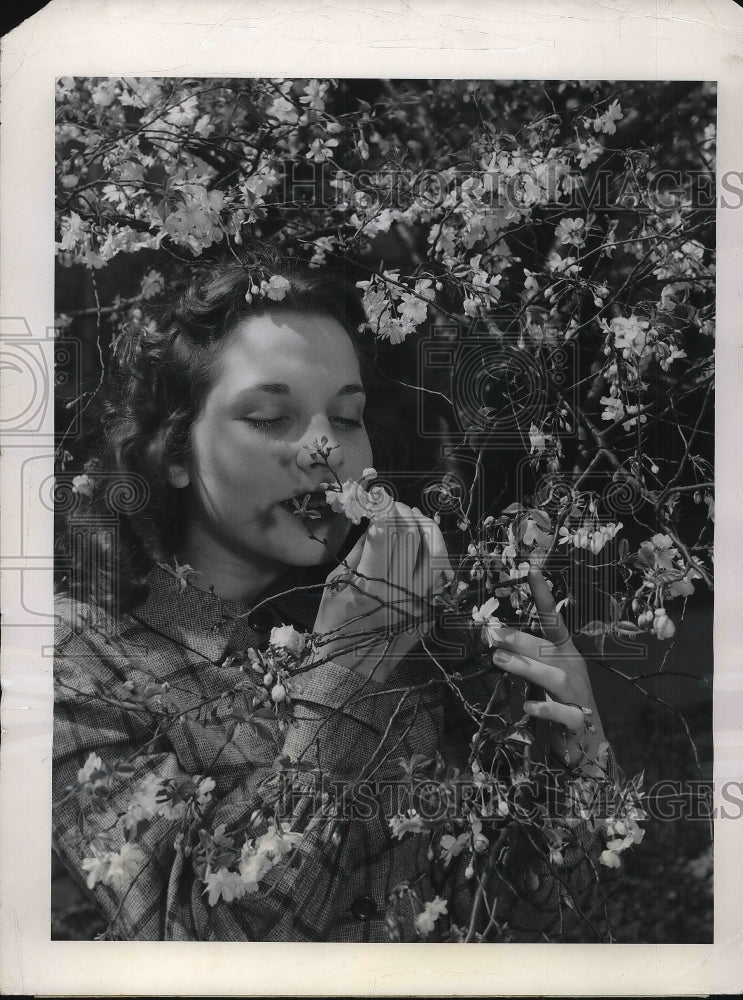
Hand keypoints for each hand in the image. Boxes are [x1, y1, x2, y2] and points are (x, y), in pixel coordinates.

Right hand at [311, 502, 452, 681]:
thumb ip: (361, 550)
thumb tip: (377, 523)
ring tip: (411, 517)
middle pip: (412, 539)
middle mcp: (403, 591)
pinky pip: (438, 575)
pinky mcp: (429, 610)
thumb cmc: (334, 624)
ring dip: (424, 529)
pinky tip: (423, 541)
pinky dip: (433, 553)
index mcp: (373, 583)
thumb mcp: (337, 582)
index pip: (387, 533)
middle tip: (392, 505)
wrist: (349, 668)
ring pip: (434, 554)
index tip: (379, 498)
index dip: (384, 509)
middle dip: (402, 514)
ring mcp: (421, 601)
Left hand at [490, 566, 606, 772]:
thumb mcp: (545, 675)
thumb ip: (527, 659)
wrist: (588, 743)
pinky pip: (563, 712)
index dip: (545, 596)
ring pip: (553, 676)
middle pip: (547, 649)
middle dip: (519, 640)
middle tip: (492, 634)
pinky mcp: (577, 720)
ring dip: (526, 667)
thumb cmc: (562, 701)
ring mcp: (577, 694)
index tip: (533, 571)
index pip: (554, 620)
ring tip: (499, 661)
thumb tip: (496, 643)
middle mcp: (572, 668)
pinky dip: (546, 708)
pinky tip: (528, 705)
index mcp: (565, 654)